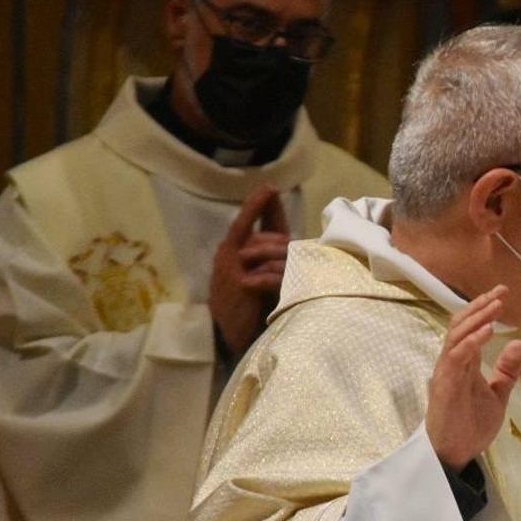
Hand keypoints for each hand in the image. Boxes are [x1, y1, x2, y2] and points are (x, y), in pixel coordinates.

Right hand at [209, 185, 289, 355]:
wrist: (230, 332)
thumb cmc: (247, 301)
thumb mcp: (255, 273)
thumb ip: (267, 255)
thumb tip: (287, 237)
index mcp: (231, 250)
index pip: (245, 222)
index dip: (257, 204)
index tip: (269, 188)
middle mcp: (228, 255)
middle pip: (257, 235)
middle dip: (279, 240)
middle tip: (292, 248)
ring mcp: (231, 269)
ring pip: (262, 250)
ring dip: (282, 258)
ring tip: (292, 267)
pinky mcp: (240, 285)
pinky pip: (266, 273)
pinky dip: (279, 278)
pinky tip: (285, 284)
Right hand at [426, 285, 520, 468]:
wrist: (457, 455)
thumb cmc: (472, 425)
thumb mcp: (498, 393)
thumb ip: (507, 370)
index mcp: (463, 362)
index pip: (470, 327)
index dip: (483, 309)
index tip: (502, 294)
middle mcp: (451, 362)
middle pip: (460, 324)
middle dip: (480, 306)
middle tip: (501, 292)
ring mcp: (445, 373)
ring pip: (456, 336)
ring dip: (476, 319)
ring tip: (496, 306)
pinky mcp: (444, 386)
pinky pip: (455, 358)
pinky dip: (470, 342)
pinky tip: (486, 332)